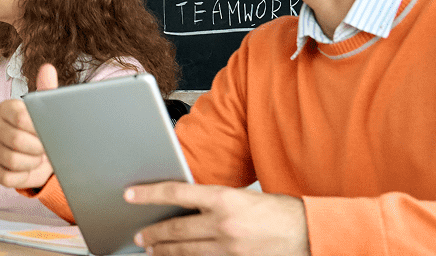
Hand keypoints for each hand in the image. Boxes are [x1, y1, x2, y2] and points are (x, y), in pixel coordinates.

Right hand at [0, 63, 58, 188]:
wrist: (45, 154)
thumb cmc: (43, 130)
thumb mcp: (48, 110)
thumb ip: (47, 89)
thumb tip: (47, 68)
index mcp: (6, 109)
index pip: (19, 116)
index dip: (37, 128)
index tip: (47, 131)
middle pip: (15, 139)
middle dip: (37, 147)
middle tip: (45, 147)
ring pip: (11, 160)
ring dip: (32, 162)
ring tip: (38, 157)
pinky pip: (6, 177)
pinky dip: (23, 176)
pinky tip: (29, 168)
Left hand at [126, 182, 308, 255]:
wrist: (313, 234)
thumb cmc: (281, 212)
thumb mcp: (244, 196)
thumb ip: (214, 201)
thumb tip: (184, 204)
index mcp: (225, 199)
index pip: (176, 193)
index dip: (149, 194)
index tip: (130, 196)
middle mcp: (224, 224)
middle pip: (175, 229)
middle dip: (153, 233)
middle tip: (139, 235)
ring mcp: (230, 248)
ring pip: (185, 251)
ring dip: (165, 251)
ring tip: (152, 250)